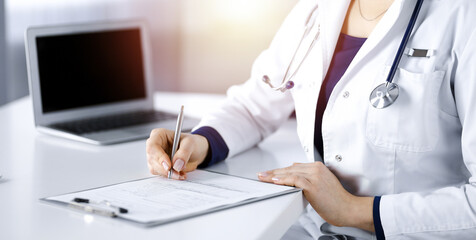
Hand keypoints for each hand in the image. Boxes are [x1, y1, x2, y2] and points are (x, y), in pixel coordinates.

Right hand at [146, 128, 208, 179]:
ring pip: (155, 168)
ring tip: (181, 174)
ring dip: (168, 173)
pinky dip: (170, 176)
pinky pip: (160, 174)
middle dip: (164, 169)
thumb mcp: (190, 144)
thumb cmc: (191, 143)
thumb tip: (176, 165)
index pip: (152, 146)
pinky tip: (180, 174)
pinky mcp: (158, 166)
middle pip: (152, 159)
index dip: (159, 157)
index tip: (169, 166)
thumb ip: (184, 153)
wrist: (196, 151)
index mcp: (159, 135)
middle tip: (177, 173)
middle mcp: (154, 145)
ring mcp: (155, 157)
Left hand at [258, 162, 374, 231]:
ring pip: (289, 173)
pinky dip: (283, 180)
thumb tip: (294, 180)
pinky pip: (295, 180)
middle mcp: (316, 169)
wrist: (348, 208)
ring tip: (263, 178)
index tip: (269, 173)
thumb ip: (309, 180)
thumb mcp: (321, 185)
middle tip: (261, 174)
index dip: (279, 170)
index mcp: (318, 167)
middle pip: (289, 168)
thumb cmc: (336, 201)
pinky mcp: (313, 185)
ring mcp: (315, 176)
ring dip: (274, 176)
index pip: (293, 167)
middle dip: (273, 172)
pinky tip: (275, 182)